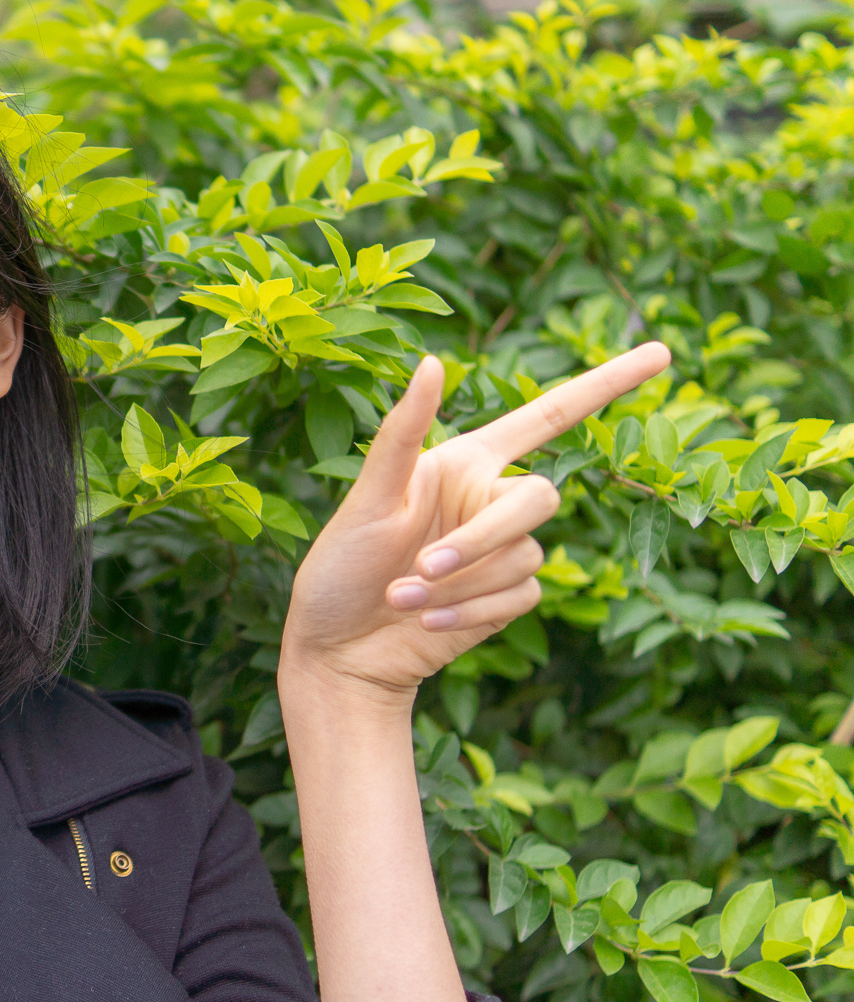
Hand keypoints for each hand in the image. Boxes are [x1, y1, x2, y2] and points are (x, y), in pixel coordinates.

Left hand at [284, 342, 672, 711]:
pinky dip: (471, 612)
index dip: (605, 384)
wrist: (337, 648)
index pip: (550, 416)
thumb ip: (403, 433)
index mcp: (465, 462)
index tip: (663, 353)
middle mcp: (490, 500)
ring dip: (460, 584)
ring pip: (527, 557)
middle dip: (483, 539)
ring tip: (400, 597)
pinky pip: (522, 598)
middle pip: (541, 498)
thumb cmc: (339, 566)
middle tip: (422, 566)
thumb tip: (433, 360)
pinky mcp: (505, 600)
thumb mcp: (367, 497)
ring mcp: (501, 552)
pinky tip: (425, 622)